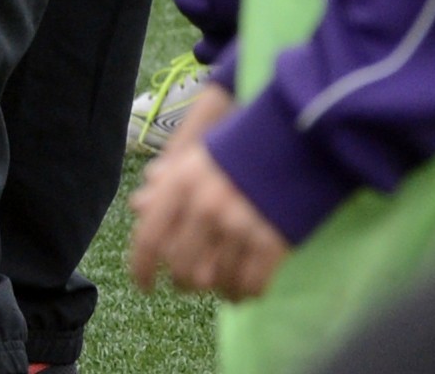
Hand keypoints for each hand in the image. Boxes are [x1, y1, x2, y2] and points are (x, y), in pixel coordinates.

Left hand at [127, 114, 285, 301]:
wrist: (296, 141)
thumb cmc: (239, 150)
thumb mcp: (195, 157)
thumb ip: (164, 184)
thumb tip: (138, 207)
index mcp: (180, 183)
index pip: (149, 238)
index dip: (141, 268)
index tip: (145, 286)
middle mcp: (205, 207)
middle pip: (182, 268)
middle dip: (183, 282)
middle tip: (189, 284)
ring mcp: (239, 226)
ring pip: (217, 281)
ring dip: (217, 289)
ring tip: (220, 284)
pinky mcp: (272, 242)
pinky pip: (251, 284)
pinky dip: (245, 293)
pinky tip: (244, 289)